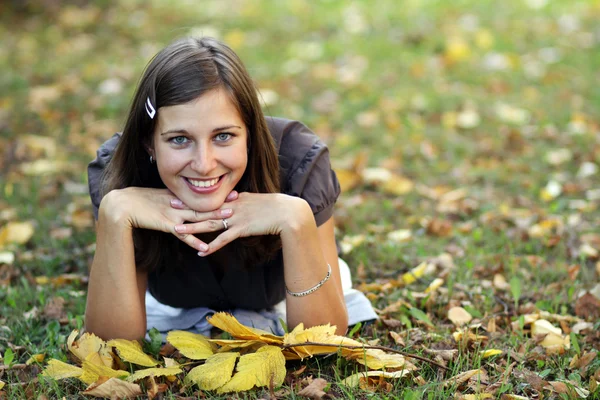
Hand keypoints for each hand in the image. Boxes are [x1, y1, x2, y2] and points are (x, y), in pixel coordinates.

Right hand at [100, 187, 234, 252]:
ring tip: (229, 221)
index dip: (218, 194)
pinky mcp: (166, 225)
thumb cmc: (138, 201)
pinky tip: (205, 248)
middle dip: (221, 203)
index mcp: (177, 197)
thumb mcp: (158, 197)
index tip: (234, 192)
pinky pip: (184, 236)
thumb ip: (172, 200)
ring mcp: (174, 215)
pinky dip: (194, 242)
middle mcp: (178, 204)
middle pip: (204, 204)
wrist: (122, 206)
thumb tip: (182, 201)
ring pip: (197, 218)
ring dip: (213, 220)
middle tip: (239, 200)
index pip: (201, 195)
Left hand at [171, 192, 311, 255]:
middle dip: (187, 208)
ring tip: (177, 230)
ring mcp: (236, 218)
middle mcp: (233, 207)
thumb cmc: (275, 207)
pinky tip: (200, 252)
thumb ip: (243, 200)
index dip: (195, 198)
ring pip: (210, 224)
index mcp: (236, 198)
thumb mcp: (256, 199)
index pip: (211, 198)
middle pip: (206, 208)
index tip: (181, 195)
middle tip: (169, 206)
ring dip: (193, 228)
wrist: (287, 213)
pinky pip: (224, 239)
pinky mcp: (242, 229)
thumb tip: (235, 197)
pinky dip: (212, 246)